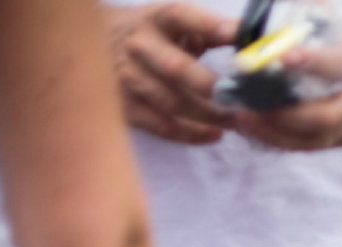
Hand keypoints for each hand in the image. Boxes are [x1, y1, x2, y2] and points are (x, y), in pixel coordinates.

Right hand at [105, 3, 237, 144]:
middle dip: (211, 86)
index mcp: (155, 20)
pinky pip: (163, 127)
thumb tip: (250, 38)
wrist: (92, 47)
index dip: (210, 25)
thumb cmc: (149, 37)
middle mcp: (140, 47)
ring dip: (208, 116)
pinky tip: (213, 135)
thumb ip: (207, 30)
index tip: (238, 34)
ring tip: (234, 122)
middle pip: (177, 69)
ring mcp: (130, 80)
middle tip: (241, 98)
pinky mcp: (126, 109)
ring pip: (173, 104)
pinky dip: (192, 135)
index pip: (182, 17)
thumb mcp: (171, 24)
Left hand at [234, 19, 341, 150]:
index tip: (284, 56)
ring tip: (246, 123)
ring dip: (277, 135)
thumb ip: (329, 20)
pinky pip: (315, 145)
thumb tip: (291, 15)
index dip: (311, 62)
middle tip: (247, 107)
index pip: (340, 65)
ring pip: (315, 140)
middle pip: (322, 119)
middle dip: (281, 116)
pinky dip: (286, 141)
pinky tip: (262, 133)